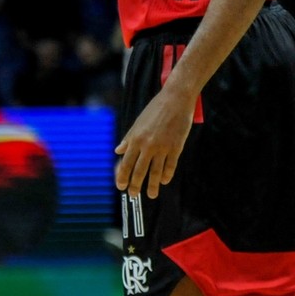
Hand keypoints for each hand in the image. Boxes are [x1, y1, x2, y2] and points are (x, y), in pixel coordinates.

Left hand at [114, 83, 196, 198]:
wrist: (175, 100)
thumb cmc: (155, 110)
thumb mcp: (138, 123)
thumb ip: (129, 139)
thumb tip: (118, 151)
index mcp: (136, 139)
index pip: (126, 163)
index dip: (123, 176)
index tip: (121, 187)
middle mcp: (148, 145)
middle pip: (140, 170)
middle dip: (135, 185)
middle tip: (133, 195)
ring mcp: (162, 147)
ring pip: (155, 171)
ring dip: (152, 185)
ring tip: (151, 195)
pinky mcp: (176, 147)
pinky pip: (170, 165)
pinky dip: (167, 175)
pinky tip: (164, 181)